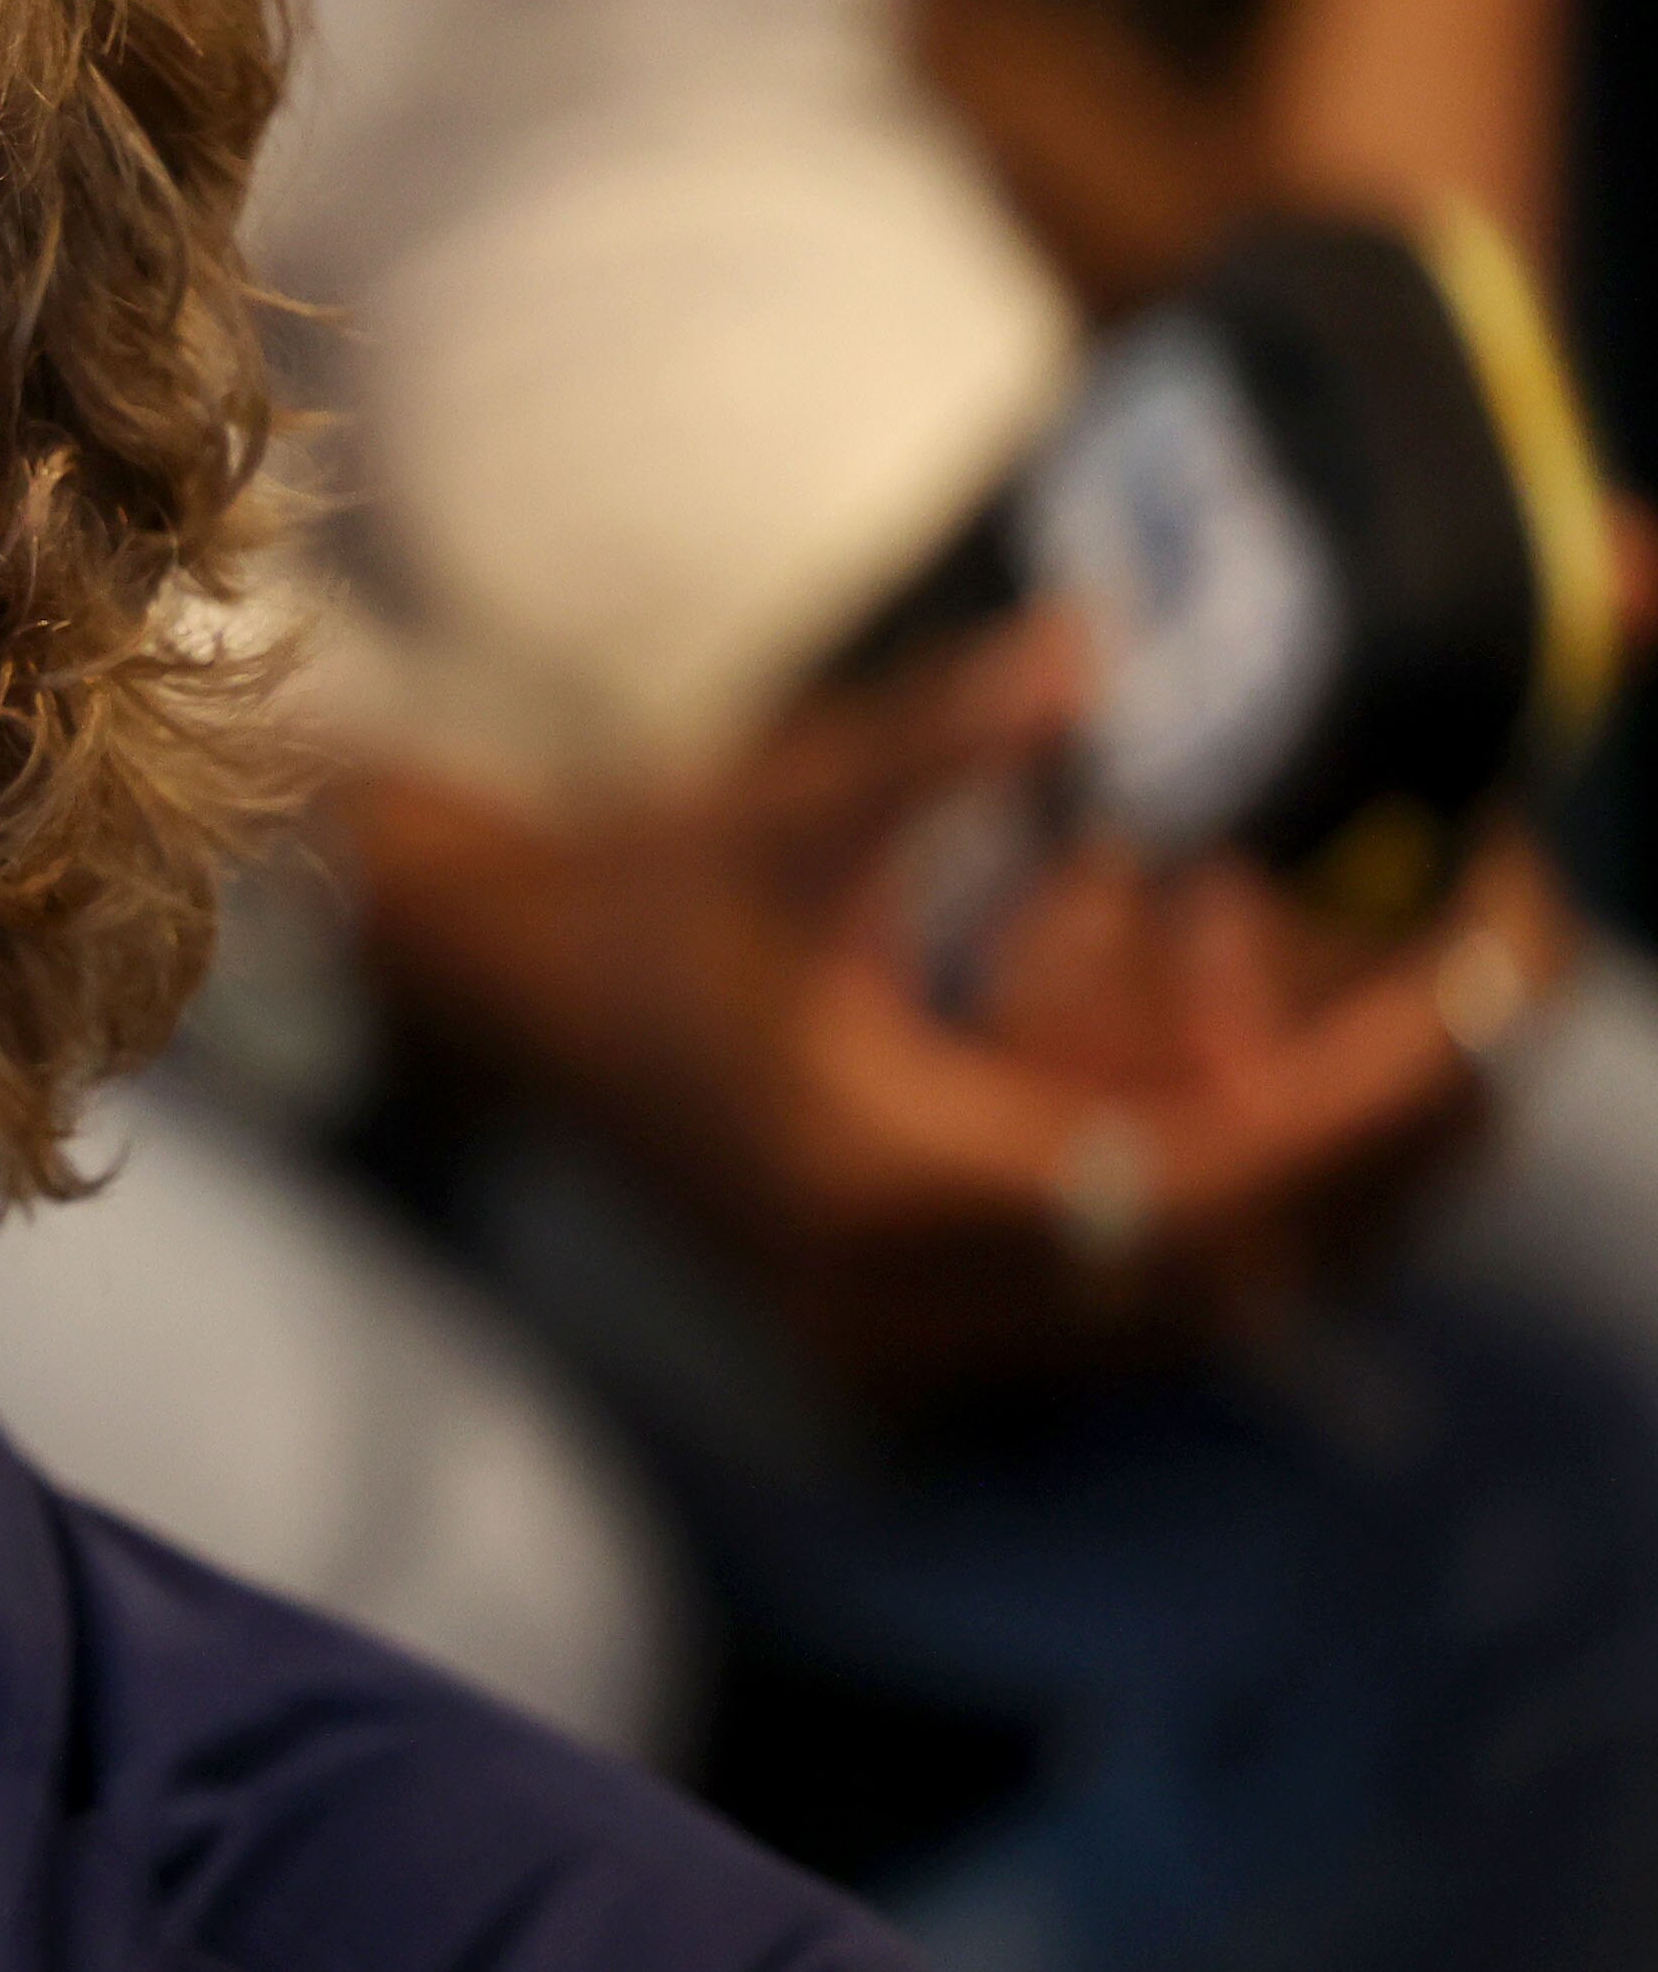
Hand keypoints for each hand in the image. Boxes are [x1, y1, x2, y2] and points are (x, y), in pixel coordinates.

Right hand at [346, 623, 1565, 1409]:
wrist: (500, 997)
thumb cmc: (645, 890)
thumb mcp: (791, 802)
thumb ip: (946, 739)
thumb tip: (1097, 646)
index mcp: (873, 1172)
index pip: (1181, 1182)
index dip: (1349, 1097)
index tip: (1468, 986)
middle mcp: (899, 1287)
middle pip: (1225, 1274)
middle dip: (1369, 1141)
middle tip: (1471, 993)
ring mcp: (903, 1325)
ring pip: (1191, 1303)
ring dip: (1302, 1175)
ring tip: (1361, 1028)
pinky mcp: (913, 1321)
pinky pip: (1125, 1295)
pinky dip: (1218, 1199)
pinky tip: (1245, 1079)